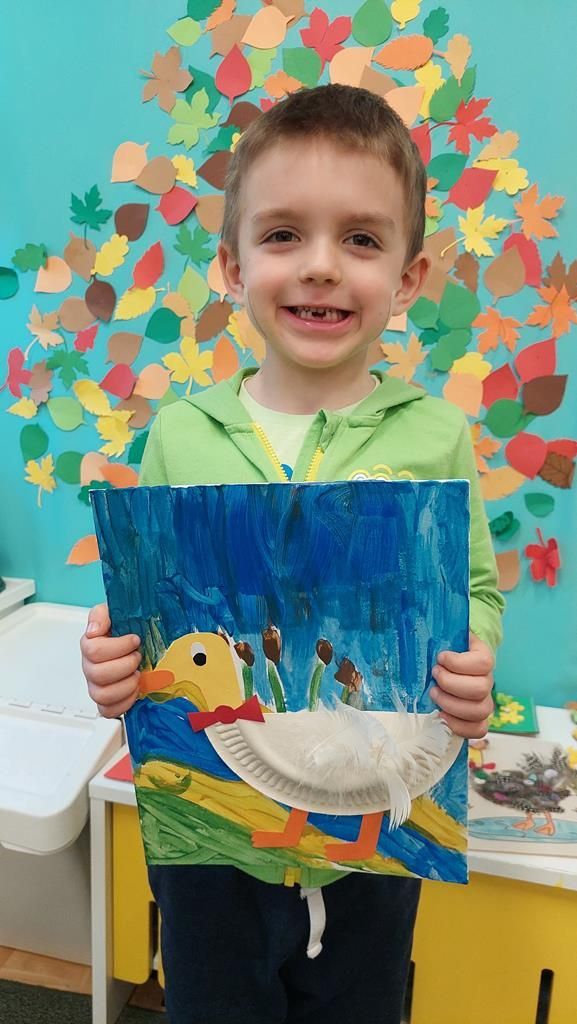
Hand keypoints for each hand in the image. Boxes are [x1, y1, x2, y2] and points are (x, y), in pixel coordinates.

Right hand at [80, 603, 141, 717]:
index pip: (93, 650)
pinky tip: (135, 689)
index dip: (119, 646)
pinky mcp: (107, 702)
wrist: (136, 645)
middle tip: (138, 656)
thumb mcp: (113, 612)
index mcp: (90, 645)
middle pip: (98, 674)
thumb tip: (94, 630)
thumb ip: (100, 614)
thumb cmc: (125, 630)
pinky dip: (125, 702)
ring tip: (137, 674)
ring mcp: (97, 686)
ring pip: (102, 695)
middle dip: (125, 664)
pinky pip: (108, 711)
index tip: (135, 640)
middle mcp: (90, 668)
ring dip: (126, 684)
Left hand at [430, 632, 493, 738]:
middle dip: (451, 684)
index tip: (440, 657)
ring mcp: (484, 701)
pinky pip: (478, 729)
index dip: (460, 662)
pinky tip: (442, 715)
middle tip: (434, 677)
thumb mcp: (444, 636)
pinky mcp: (477, 718)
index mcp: (483, 657)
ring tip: (434, 694)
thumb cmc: (446, 651)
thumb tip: (423, 623)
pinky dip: (459, 725)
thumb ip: (440, 632)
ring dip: (452, 704)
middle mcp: (487, 680)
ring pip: (480, 710)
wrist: (451, 664)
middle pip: (481, 688)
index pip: (483, 663)